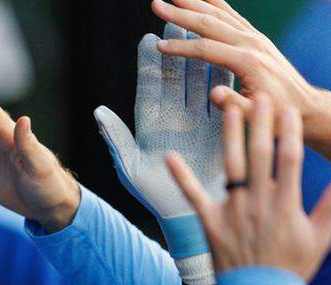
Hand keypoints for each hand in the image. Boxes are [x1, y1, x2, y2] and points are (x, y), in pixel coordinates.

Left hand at [95, 23, 231, 258]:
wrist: (189, 218)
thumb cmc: (154, 196)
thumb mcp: (131, 168)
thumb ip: (117, 139)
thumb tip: (98, 112)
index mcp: (151, 125)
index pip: (150, 87)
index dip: (149, 63)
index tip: (148, 38)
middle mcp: (175, 119)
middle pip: (176, 76)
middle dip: (177, 47)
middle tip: (178, 18)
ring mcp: (199, 123)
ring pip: (202, 81)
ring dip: (203, 55)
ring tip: (204, 28)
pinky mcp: (221, 131)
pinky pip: (225, 101)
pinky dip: (227, 79)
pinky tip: (232, 57)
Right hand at [150, 0, 323, 135]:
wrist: (304, 105)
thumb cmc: (276, 113)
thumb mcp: (255, 114)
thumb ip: (234, 104)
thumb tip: (213, 94)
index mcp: (248, 62)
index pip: (206, 49)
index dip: (181, 48)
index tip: (159, 46)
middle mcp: (252, 43)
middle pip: (210, 23)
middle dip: (180, 14)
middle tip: (157, 5)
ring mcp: (255, 38)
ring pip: (220, 14)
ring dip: (195, 3)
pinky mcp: (256, 38)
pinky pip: (232, 15)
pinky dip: (215, 4)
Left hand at [166, 94, 330, 280]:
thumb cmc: (291, 268)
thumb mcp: (319, 238)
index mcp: (286, 204)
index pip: (289, 159)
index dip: (289, 132)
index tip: (288, 109)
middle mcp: (258, 203)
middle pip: (259, 155)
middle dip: (259, 123)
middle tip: (258, 96)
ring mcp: (233, 212)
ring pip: (230, 167)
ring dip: (229, 136)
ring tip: (228, 109)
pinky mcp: (211, 224)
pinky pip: (193, 196)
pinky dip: (181, 176)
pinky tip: (171, 156)